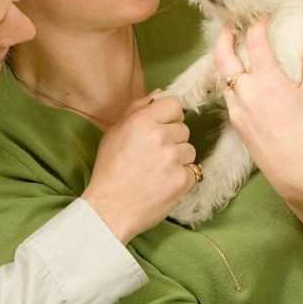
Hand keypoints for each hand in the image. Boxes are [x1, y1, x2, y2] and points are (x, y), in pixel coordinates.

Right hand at [82, 95, 197, 242]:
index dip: (169, 116)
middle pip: (183, 128)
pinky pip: (193, 170)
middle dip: (172, 139)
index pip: (174, 104)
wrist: (110, 209)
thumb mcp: (115, 132)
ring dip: (178, 158)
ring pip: (190, 149)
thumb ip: (137, 109)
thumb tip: (159, 94)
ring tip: (158, 170)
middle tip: (153, 155)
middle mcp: (160, 136)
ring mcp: (174, 159)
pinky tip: (164, 182)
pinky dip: (182, 176)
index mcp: (142, 121)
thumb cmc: (109, 170)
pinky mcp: (183, 179)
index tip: (161, 127)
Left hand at [215, 18, 302, 197]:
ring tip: (232, 52)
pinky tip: (240, 83)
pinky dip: (231, 84)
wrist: (297, 169)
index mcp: (267, 79)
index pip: (255, 41)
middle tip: (229, 27)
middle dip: (224, 36)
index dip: (256, 24)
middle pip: (223, 55)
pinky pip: (228, 96)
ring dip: (225, 61)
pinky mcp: (235, 122)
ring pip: (222, 77)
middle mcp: (246, 90)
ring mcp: (237, 107)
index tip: (261, 17)